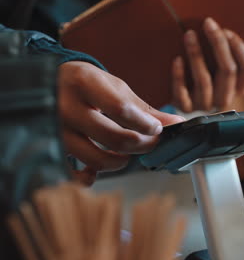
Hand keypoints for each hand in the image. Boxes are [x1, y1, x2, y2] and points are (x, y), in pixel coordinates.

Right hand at [58, 61, 184, 184]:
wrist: (51, 83)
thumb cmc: (87, 84)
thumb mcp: (115, 88)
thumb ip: (144, 108)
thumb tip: (176, 123)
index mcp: (85, 84)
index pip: (121, 109)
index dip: (145, 124)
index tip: (157, 129)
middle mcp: (66, 107)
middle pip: (113, 137)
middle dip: (141, 144)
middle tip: (150, 142)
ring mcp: (56, 130)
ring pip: (95, 158)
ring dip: (120, 161)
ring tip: (127, 153)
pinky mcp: (52, 147)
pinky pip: (72, 173)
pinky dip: (89, 176)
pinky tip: (97, 170)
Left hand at [172, 18, 243, 111]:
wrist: (182, 97)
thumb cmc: (205, 73)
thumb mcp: (219, 63)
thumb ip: (226, 51)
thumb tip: (221, 30)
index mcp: (239, 88)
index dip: (239, 48)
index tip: (226, 30)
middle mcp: (225, 99)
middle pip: (228, 71)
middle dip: (218, 44)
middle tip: (208, 24)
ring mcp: (205, 105)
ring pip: (204, 80)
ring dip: (196, 55)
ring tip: (189, 35)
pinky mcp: (186, 108)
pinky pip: (182, 93)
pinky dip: (179, 75)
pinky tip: (178, 59)